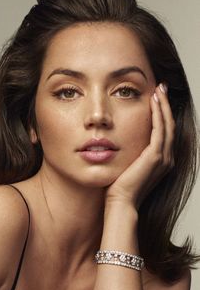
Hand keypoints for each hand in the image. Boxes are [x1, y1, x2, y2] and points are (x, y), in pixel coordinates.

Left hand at [105, 83, 174, 210]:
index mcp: (162, 160)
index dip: (163, 113)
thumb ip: (132, 151)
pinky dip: (159, 114)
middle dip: (166, 105)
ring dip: (163, 105)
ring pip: (168, 124)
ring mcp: (164, 158)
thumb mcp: (128, 164)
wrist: (120, 201)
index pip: (165, 131)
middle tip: (161, 88)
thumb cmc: (119, 185)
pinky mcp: (156, 156)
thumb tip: (122, 138)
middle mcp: (168, 158)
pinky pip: (160, 129)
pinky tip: (153, 102)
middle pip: (170, 125)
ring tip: (159, 90)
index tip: (157, 98)